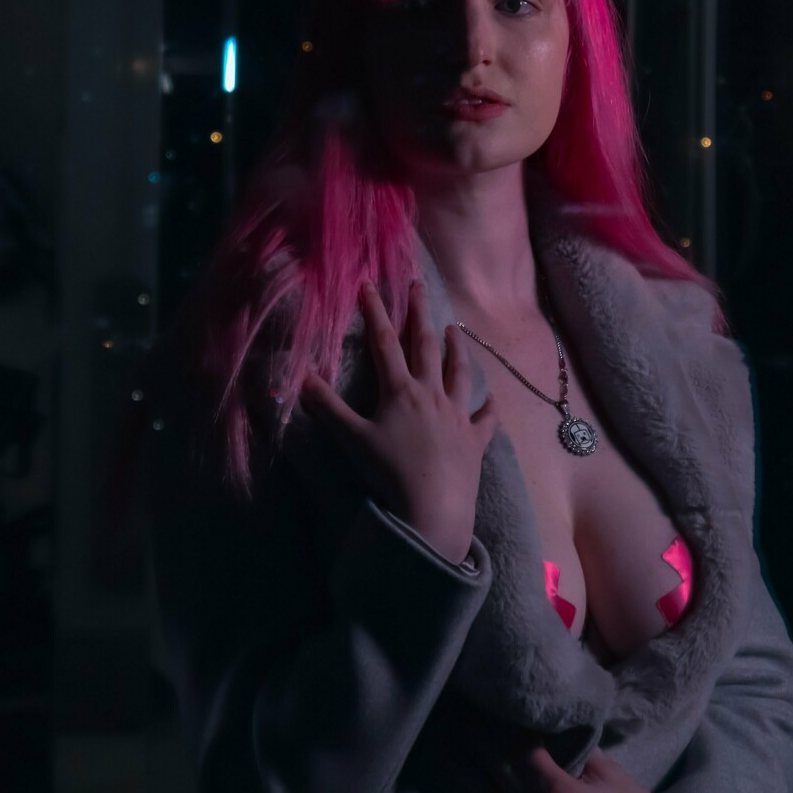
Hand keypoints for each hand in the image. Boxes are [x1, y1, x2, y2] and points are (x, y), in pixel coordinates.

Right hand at [299, 276, 497, 563]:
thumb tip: (300, 377)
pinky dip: (488, 407)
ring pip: (459, 373)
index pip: (384, 344)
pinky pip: (485, 419)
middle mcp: (432, 395)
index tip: (370, 285)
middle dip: (419, 315)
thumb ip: (327, 407)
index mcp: (401, 391)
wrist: (433, 507)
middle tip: (419, 287)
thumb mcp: (352, 439)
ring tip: (455, 329)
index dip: (376, 312)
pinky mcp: (475, 440)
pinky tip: (492, 399)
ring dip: (456, 349)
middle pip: (425, 347)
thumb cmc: (390, 473)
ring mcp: (457, 415)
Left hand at [450, 727, 717, 792]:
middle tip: (454, 709)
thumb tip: (546, 722)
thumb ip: (573, 747)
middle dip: (471, 739)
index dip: (501, 723)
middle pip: (492, 773)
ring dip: (464, 772)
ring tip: (448, 743)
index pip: (516, 750)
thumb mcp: (610, 771)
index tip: (490, 698)